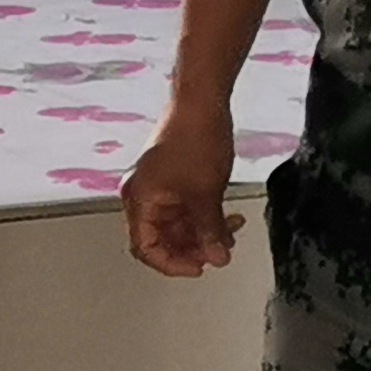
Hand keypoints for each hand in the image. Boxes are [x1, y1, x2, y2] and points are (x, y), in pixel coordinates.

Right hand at [120, 98, 245, 276]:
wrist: (202, 102)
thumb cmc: (194, 139)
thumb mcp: (205, 194)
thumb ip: (210, 230)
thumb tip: (217, 258)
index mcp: (139, 200)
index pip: (146, 247)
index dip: (172, 263)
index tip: (199, 268)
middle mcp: (144, 196)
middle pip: (163, 239)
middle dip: (194, 248)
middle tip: (219, 252)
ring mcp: (159, 188)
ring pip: (179, 225)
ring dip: (204, 233)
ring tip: (231, 233)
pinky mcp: (174, 180)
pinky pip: (187, 209)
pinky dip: (206, 217)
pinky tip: (229, 217)